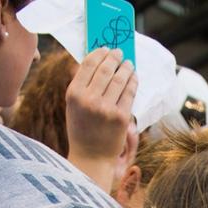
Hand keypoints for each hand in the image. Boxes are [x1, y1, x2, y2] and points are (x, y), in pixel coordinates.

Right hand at [65, 48, 137, 166]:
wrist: (91, 158)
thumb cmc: (82, 130)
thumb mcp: (74, 106)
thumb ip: (82, 85)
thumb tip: (98, 61)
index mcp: (74, 94)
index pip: (88, 64)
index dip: (99, 53)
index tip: (105, 49)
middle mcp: (89, 99)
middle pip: (105, 69)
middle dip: (114, 57)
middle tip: (119, 53)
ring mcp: (106, 109)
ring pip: (119, 79)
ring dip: (126, 67)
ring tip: (128, 64)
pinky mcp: (121, 117)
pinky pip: (129, 93)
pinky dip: (133, 81)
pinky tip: (133, 77)